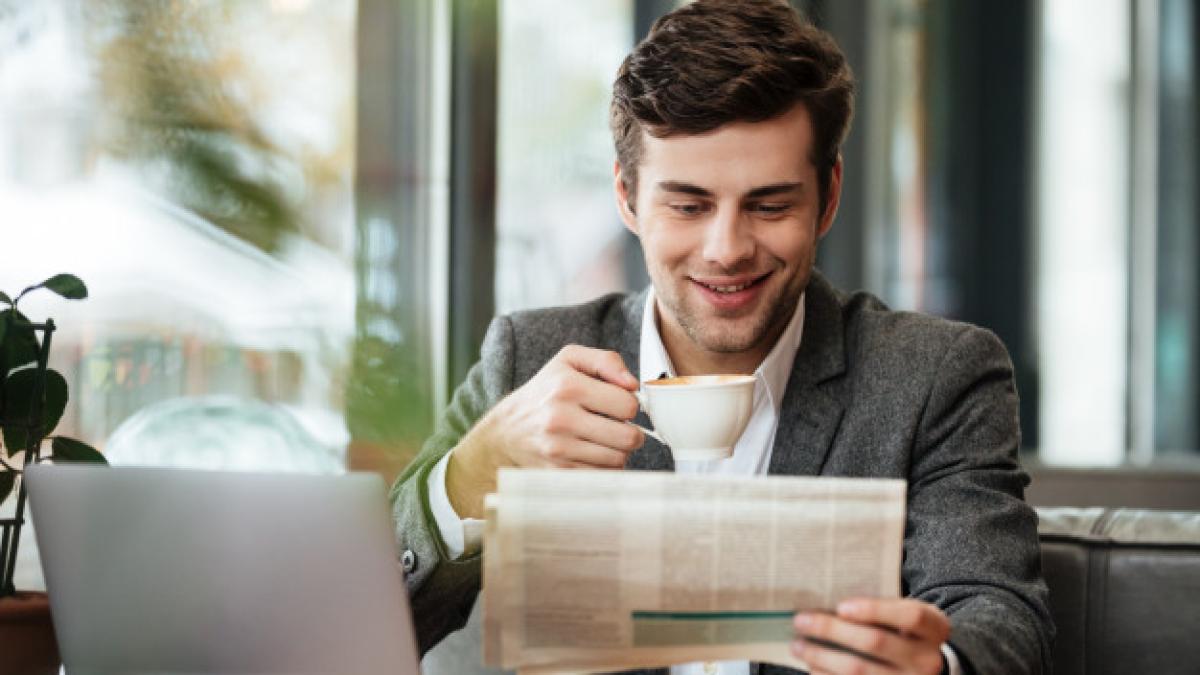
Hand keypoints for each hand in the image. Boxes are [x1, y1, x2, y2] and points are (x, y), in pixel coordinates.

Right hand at [447, 345, 643, 517]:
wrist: (506, 431)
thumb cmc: (544, 392)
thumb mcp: (570, 361)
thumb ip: (607, 362)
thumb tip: (633, 384)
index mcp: (568, 386)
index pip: (628, 405)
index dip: (630, 406)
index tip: (618, 406)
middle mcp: (561, 418)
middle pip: (628, 437)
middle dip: (630, 433)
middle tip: (618, 427)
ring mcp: (558, 449)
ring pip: (618, 460)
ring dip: (617, 452)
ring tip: (602, 440)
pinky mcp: (558, 472)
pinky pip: (601, 476)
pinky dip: (603, 468)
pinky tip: (591, 455)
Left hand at [792, 598, 950, 674]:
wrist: (926, 668)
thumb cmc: (905, 632)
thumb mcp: (905, 614)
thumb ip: (881, 605)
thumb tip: (829, 593)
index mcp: (935, 628)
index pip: (910, 616)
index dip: (875, 609)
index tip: (841, 606)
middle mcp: (928, 660)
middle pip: (876, 642)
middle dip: (833, 630)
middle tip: (801, 621)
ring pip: (859, 671)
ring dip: (822, 657)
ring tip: (798, 646)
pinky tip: (812, 667)